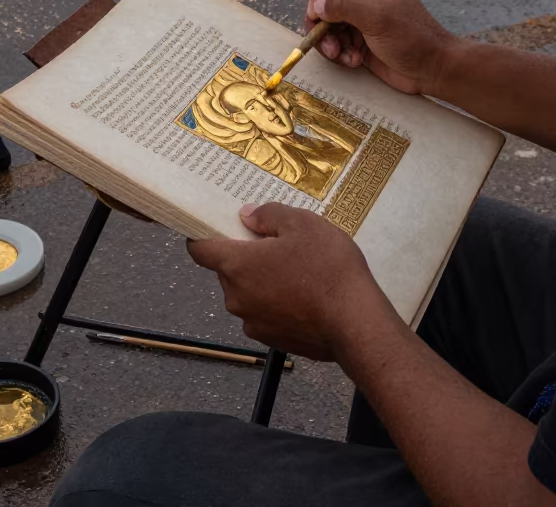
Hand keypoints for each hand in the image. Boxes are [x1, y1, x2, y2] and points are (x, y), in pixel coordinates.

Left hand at [188, 203, 391, 359]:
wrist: (355, 322)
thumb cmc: (327, 268)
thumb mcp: (302, 224)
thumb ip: (268, 215)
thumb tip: (247, 216)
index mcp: (237, 266)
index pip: (199, 250)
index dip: (203, 235)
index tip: (217, 226)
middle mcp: (237, 298)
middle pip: (228, 271)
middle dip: (246, 256)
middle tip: (277, 243)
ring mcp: (254, 323)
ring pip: (248, 293)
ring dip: (263, 280)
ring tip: (298, 270)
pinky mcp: (273, 340)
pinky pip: (265, 313)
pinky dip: (277, 302)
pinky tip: (305, 295)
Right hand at [303, 0, 457, 94]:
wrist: (432, 69)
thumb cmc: (412, 37)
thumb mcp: (378, 18)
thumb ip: (344, 6)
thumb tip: (317, 4)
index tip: (316, 13)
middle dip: (321, 22)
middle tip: (324, 41)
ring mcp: (360, 17)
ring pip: (326, 23)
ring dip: (329, 41)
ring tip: (342, 55)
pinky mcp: (358, 38)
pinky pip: (335, 41)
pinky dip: (338, 52)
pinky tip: (353, 60)